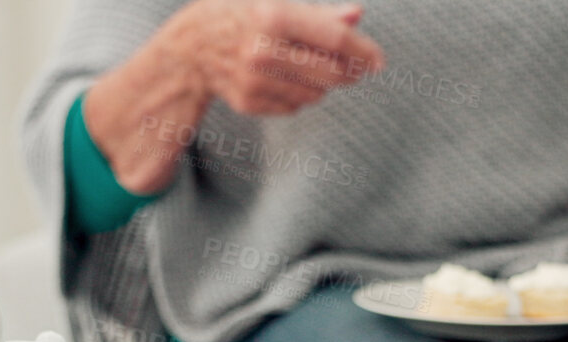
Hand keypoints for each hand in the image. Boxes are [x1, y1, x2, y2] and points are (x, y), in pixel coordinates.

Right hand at [180, 0, 385, 115]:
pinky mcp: (249, 103)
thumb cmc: (237, 15)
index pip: (334, 39)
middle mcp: (263, 50)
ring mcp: (255, 81)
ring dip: (323, 83)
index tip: (379, 61)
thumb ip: (318, 12)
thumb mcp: (272, 0)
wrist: (188, 49)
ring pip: (316, 93)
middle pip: (331, 72)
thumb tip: (358, 15)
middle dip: (349, 72)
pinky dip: (299, 95)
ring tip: (307, 66)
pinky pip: (294, 106)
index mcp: (272, 15)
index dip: (363, 51)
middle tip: (356, 68)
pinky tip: (283, 78)